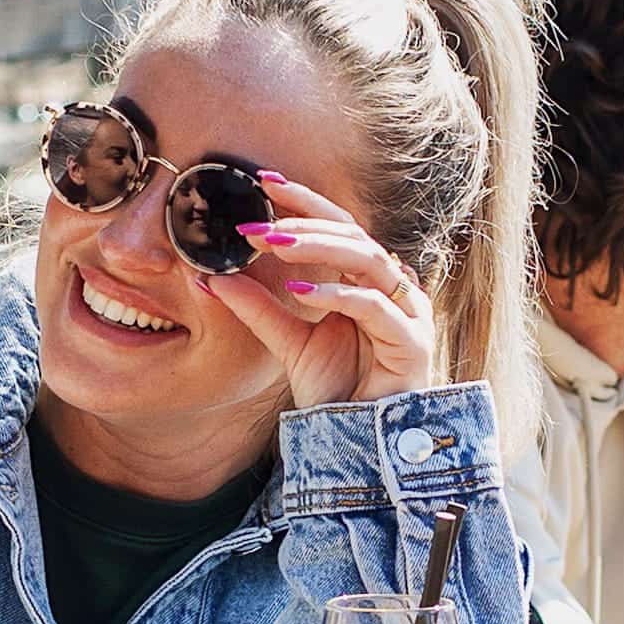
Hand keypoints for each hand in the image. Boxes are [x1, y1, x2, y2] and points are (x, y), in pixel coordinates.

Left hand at [202, 170, 439, 413]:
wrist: (362, 443)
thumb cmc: (337, 389)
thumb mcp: (289, 342)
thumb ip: (258, 309)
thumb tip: (211, 277)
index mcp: (366, 280)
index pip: (338, 226)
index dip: (305, 201)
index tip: (264, 180)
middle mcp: (391, 288)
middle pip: (353, 233)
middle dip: (304, 222)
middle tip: (258, 223)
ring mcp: (407, 312)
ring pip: (367, 258)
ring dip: (318, 246)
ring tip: (274, 242)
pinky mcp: (413, 341)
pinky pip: (375, 305)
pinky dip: (337, 293)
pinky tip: (300, 291)